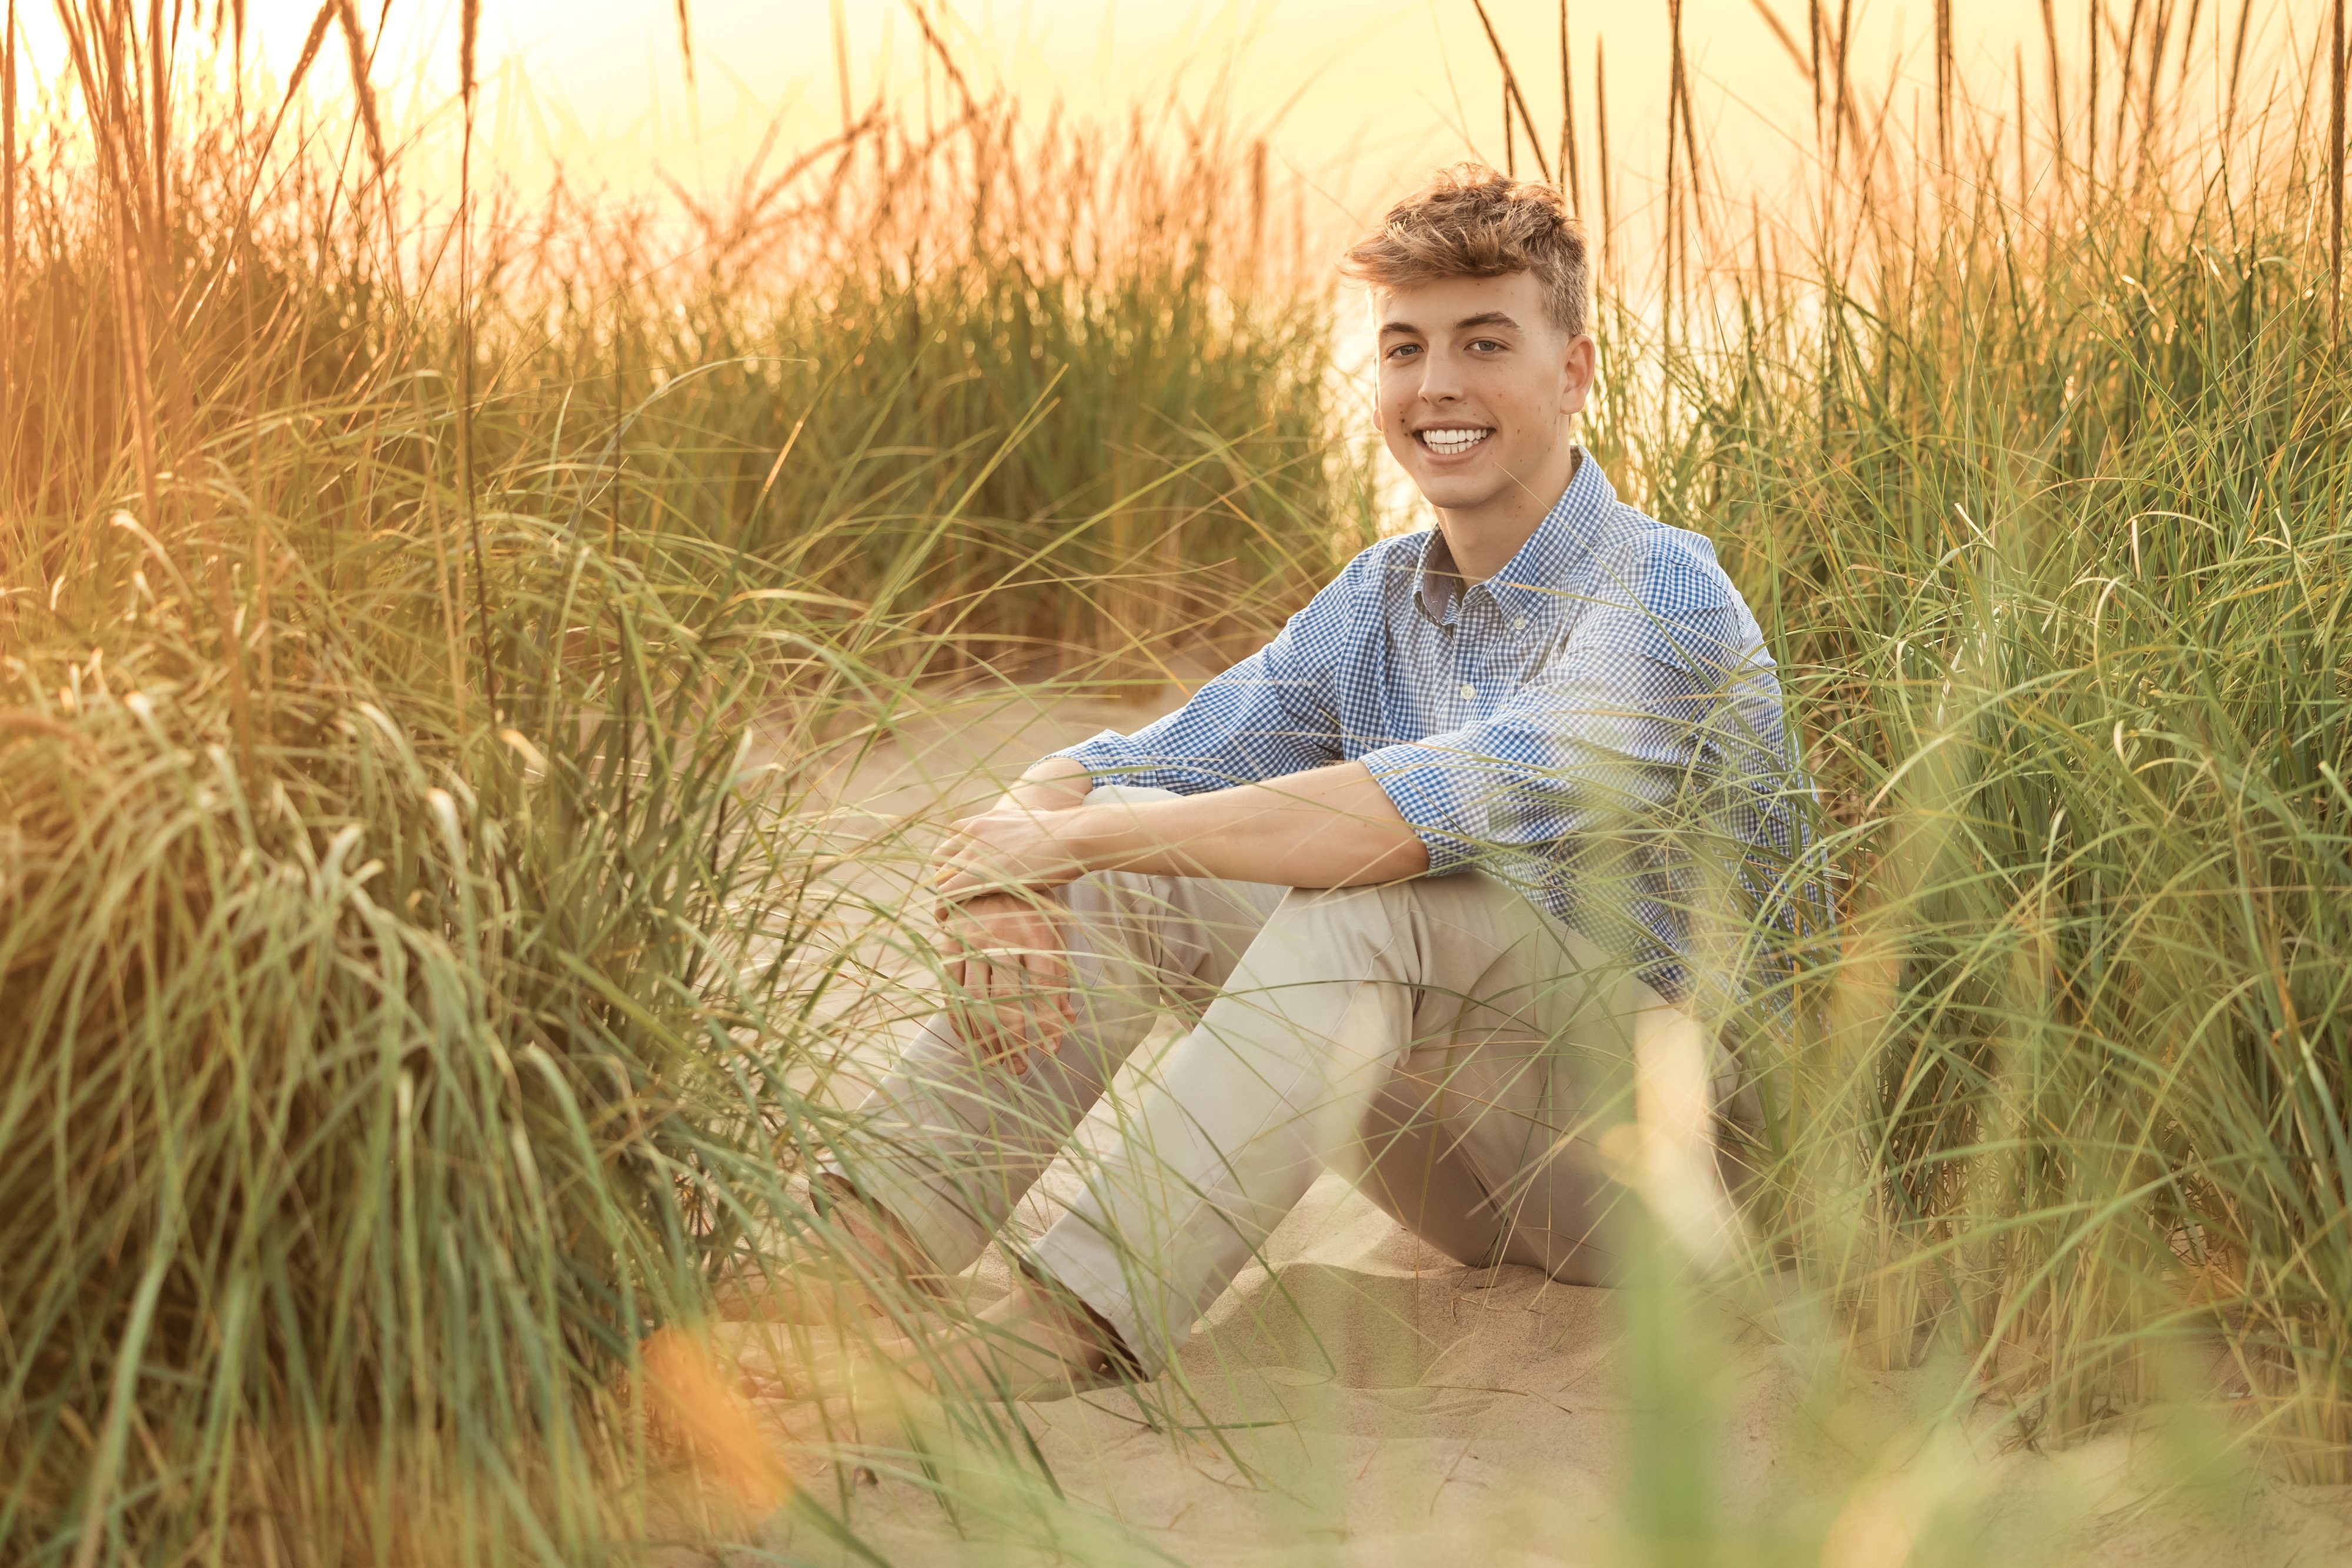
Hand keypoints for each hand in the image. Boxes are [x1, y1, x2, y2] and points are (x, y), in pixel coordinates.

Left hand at [930, 802, 1092, 903]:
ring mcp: (974, 853)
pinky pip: (946, 893)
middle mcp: (974, 833)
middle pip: (941, 855)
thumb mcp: (1035, 820)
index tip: (963, 873)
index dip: (956, 856)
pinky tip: (945, 921)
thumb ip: (1022, 825)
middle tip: (956, 895)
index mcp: (986, 821)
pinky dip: (942, 907)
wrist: (1073, 837)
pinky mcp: (978, 875)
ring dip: (942, 893)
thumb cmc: (1064, 834)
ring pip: (940, 875)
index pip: (954, 836)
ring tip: (948, 912)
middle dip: (944, 875)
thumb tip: (1037, 820)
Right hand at [938, 890, 1073, 1068]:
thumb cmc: (1032, 908)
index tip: (1050, 1050)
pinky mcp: (948, 945)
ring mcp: (970, 942)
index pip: (1043, 988)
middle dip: (1014, 1040)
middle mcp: (1000, 939)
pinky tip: (971, 1042)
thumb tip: (1067, 1024)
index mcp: (1035, 934)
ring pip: (974, 1002)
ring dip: (985, 1039)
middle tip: (1020, 1066)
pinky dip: (960, 1022)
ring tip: (998, 1062)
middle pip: (1005, 1001)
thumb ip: (1059, 979)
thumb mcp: (1054, 935)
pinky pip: (950, 992)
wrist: (990, 869)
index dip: (1047, 1023)